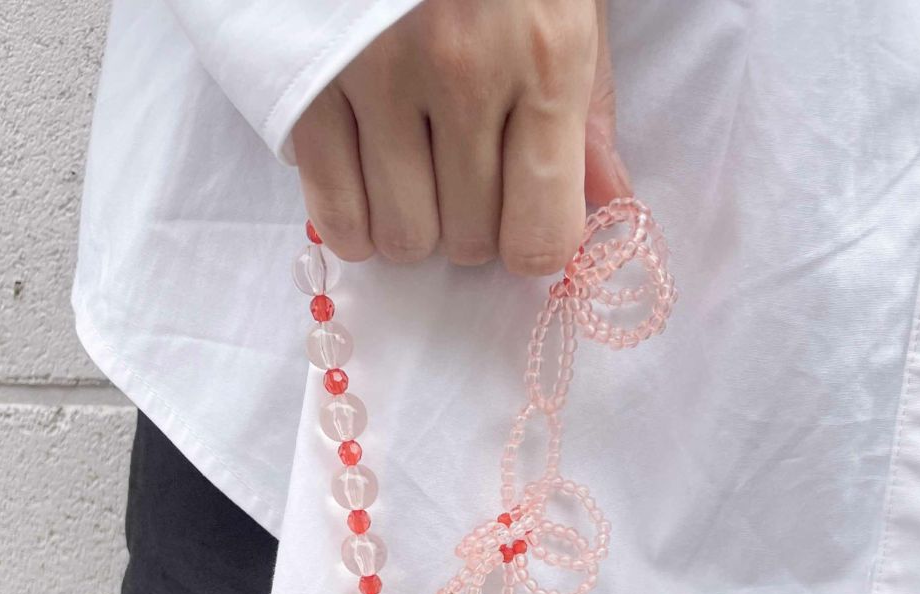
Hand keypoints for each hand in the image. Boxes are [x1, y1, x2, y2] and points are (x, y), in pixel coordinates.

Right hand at [290, 0, 630, 276]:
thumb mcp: (567, 2)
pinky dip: (355, 223)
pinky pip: (335, 217)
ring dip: (412, 224)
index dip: (532, 244)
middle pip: (470, 242)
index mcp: (545, 56)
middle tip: (463, 169)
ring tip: (414, 170)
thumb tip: (611, 205)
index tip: (523, 220)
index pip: (542, 234)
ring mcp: (376, 77)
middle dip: (472, 225)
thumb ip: (587, 112)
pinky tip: (369, 182)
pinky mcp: (309, 81)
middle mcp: (463, 75)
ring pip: (402, 238)